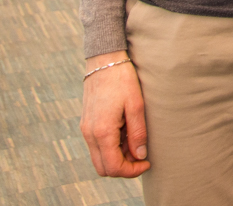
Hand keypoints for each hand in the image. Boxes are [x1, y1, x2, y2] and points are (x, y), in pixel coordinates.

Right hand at [79, 51, 149, 177]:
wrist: (104, 61)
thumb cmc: (122, 80)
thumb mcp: (136, 105)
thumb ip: (137, 133)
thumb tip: (140, 156)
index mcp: (101, 132)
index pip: (113, 167)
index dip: (131, 171)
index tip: (147, 162)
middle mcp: (89, 134)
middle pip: (103, 168)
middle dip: (123, 168)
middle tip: (142, 156)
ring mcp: (85, 129)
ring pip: (99, 158)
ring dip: (117, 157)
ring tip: (135, 140)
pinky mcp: (86, 124)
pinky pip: (97, 146)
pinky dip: (111, 147)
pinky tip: (126, 133)